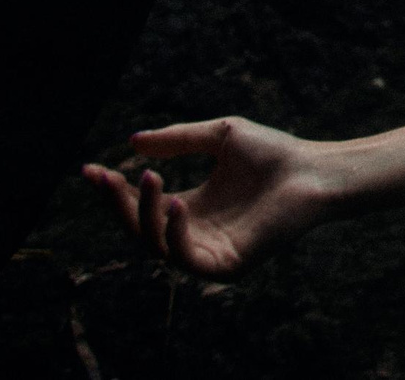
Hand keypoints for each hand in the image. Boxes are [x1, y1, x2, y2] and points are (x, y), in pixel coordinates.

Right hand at [83, 116, 334, 276]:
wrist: (314, 170)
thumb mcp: (219, 138)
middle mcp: (194, 234)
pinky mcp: (226, 267)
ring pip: (156, 245)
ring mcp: (208, 253)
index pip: (141, 205)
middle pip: (139, 228)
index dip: (113, 190)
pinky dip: (175, 235)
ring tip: (149, 178)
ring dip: (145, 213)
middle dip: (117, 203)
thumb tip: (132, 142)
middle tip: (104, 177)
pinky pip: (186, 260)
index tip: (89, 169)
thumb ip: (177, 141)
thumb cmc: (274, 153)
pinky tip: (176, 205)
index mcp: (191, 208)